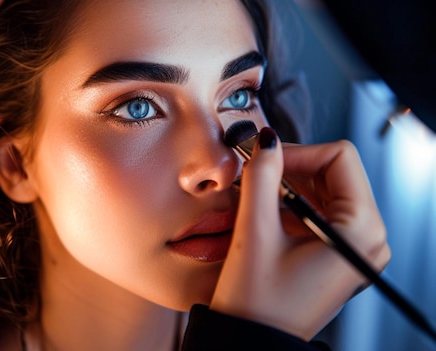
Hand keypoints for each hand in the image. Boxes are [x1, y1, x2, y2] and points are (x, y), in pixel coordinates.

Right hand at [209, 127, 389, 339]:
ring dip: (290, 186)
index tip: (264, 158)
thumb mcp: (255, 232)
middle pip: (336, 172)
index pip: (339, 157)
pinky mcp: (338, 255)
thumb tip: (266, 142)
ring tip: (257, 195)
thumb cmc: (258, 304)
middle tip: (256, 172)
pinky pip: (321, 213)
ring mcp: (355, 248)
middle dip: (293, 168)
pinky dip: (293, 206)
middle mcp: (368, 239)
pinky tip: (267, 214)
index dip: (298, 151)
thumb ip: (260, 177)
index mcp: (360, 231)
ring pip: (327, 191)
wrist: (252, 343)